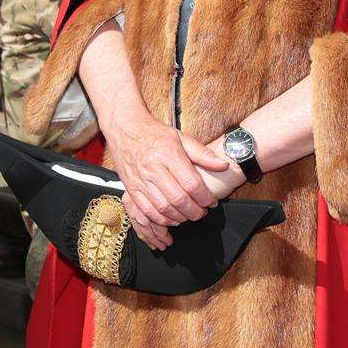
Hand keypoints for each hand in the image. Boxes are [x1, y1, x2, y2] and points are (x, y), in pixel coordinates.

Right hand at [105, 105, 228, 248]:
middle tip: (202, 212)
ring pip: (163, 208)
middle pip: (178, 199)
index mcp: (169, 154)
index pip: (191, 184)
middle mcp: (154, 168)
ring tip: (188, 215)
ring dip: (179, 217)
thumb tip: (223, 166)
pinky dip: (160, 219)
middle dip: (194, 211)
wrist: (124, 128)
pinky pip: (146, 210)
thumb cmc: (155, 133)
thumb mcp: (181, 137)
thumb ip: (203, 153)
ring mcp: (140, 179)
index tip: (212, 202)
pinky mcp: (131, 187)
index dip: (205, 198)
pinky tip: (170, 218)